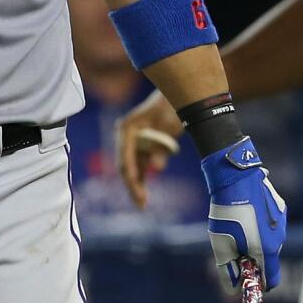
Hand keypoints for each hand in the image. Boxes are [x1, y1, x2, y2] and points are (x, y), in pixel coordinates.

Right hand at [115, 88, 182, 207]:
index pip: (125, 156)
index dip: (130, 174)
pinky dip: (142, 177)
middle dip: (132, 184)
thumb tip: (155, 168)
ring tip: (141, 202)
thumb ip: (160, 148)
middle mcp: (125, 136)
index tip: (136, 189)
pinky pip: (139, 165)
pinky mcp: (140, 146)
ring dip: (136, 183)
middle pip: (125, 164)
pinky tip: (143, 193)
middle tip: (140, 203)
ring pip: (131, 167)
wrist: (177, 99)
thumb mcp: (168, 128)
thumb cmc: (171, 110)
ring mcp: (132, 142)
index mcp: (127, 129)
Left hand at [200, 137, 286, 289]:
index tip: (244, 280)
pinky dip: (258, 224)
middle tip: (232, 246)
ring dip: (254, 239)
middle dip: (252, 259)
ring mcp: (282, 223)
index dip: (258, 283)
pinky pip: (269, 224)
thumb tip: (232, 290)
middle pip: (268, 259)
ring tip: (234, 223)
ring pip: (268, 240)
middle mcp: (280, 239)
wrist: (236, 176)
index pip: (271, 280)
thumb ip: (227, 268)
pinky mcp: (280, 209)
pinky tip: (244, 210)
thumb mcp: (220, 242)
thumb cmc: (226, 210)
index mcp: (267, 250)